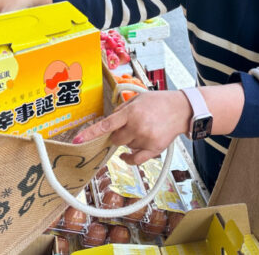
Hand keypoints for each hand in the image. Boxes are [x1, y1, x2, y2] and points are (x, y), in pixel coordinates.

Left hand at [72, 90, 190, 164]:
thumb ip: (121, 110)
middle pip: (115, 139)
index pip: (106, 125)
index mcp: (131, 112)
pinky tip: (125, 155)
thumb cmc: (158, 102)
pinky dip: (128, 158)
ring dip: (129, 141)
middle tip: (128, 127)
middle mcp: (137, 126)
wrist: (181, 109)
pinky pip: (135, 159)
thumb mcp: (137, 99)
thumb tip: (107, 123)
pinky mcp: (154, 149)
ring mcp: (146, 139)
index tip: (77, 140)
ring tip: (142, 129)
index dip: (90, 133)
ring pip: (126, 147)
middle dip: (117, 135)